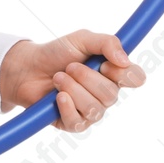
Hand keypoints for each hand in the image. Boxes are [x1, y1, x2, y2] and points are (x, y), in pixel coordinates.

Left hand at [0, 30, 146, 130]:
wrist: (27, 67)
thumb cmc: (56, 53)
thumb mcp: (81, 39)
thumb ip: (107, 43)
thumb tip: (125, 60)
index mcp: (112, 73)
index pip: (136, 78)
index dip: (124, 74)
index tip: (105, 64)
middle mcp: (104, 94)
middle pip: (111, 94)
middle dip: (86, 78)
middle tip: (69, 67)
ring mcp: (90, 111)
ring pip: (94, 108)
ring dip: (72, 88)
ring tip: (58, 78)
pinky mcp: (73, 123)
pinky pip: (78, 122)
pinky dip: (66, 106)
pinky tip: (57, 96)